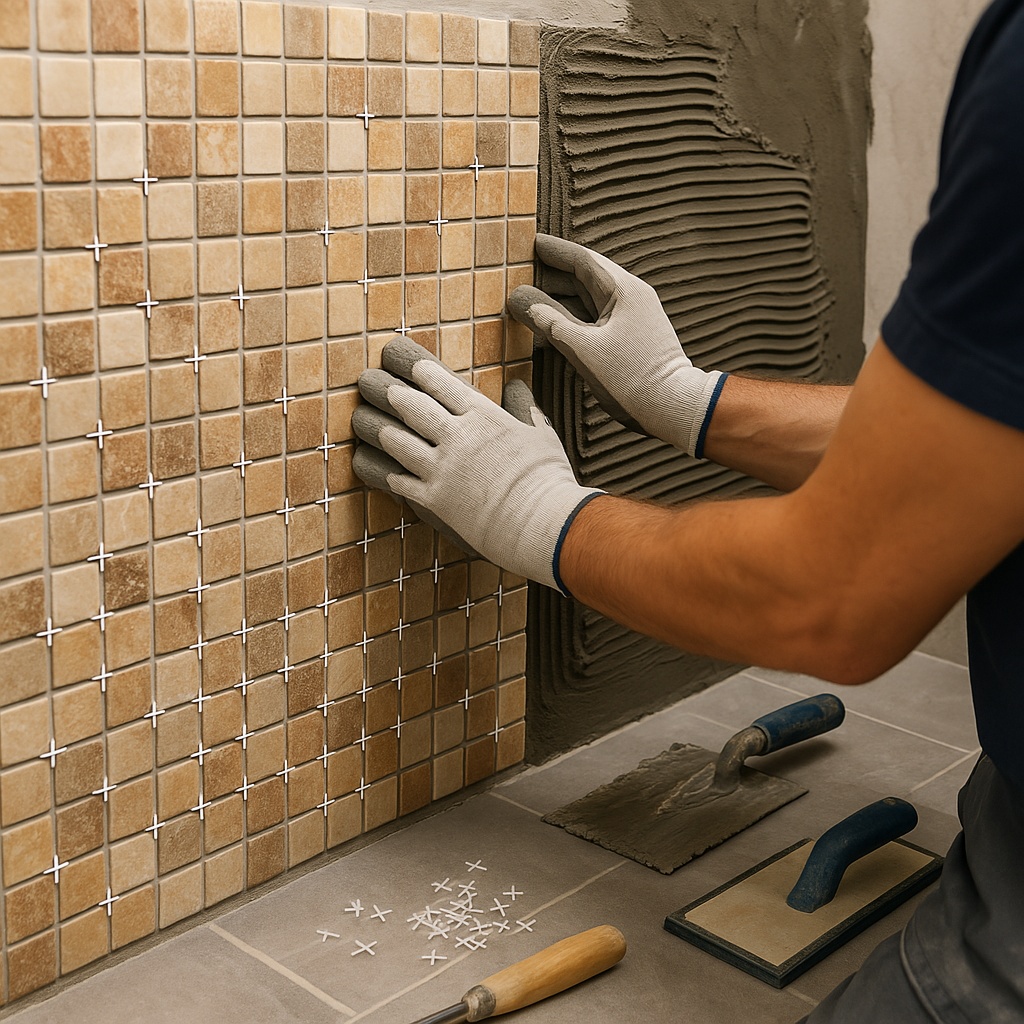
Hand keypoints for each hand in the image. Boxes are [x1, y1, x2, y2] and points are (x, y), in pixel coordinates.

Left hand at [351, 339, 603, 594]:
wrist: (541, 521)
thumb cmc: (547, 477)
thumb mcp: (540, 433)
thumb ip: (523, 407)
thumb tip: (516, 386)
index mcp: (483, 416)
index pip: (441, 383)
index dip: (418, 370)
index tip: (402, 360)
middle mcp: (457, 437)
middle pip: (412, 407)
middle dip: (389, 392)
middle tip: (370, 382)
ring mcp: (442, 469)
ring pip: (398, 442)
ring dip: (377, 428)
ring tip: (361, 418)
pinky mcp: (435, 500)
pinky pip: (400, 482)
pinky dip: (383, 472)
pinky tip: (371, 465)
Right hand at [507, 234, 726, 456]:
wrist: (673, 408)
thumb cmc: (632, 377)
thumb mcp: (582, 347)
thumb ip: (549, 321)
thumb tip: (519, 299)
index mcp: (624, 290)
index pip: (583, 260)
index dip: (553, 251)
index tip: (529, 243)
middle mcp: (630, 298)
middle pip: (583, 279)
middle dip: (549, 278)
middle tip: (518, 277)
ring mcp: (631, 318)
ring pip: (586, 303)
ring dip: (556, 304)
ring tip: (526, 306)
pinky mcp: (630, 338)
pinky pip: (593, 322)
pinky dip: (570, 323)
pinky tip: (548, 334)